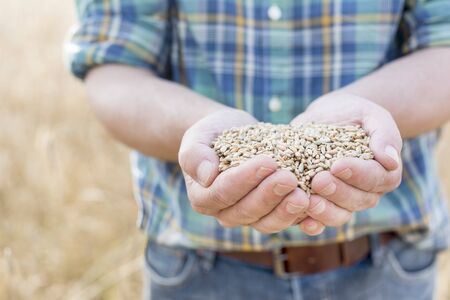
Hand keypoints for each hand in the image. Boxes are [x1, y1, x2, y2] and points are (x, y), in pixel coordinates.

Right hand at [179, 109, 309, 233]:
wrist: (231, 135)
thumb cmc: (212, 134)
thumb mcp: (198, 136)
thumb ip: (194, 155)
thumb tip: (207, 176)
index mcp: (203, 197)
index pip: (223, 193)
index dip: (245, 180)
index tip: (267, 161)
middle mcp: (225, 213)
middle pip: (247, 211)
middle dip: (269, 195)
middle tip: (289, 177)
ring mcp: (249, 216)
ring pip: (267, 222)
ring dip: (286, 210)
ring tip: (304, 194)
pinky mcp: (270, 213)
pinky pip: (285, 221)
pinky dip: (300, 219)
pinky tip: (315, 209)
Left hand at [291, 93, 402, 234]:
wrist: (328, 117)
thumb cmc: (353, 115)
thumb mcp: (370, 115)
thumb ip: (384, 134)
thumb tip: (391, 161)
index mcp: (383, 172)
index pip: (376, 179)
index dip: (357, 174)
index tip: (337, 165)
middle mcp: (366, 192)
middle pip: (358, 200)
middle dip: (337, 192)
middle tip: (318, 180)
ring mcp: (343, 201)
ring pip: (340, 215)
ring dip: (325, 211)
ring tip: (309, 201)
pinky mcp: (322, 203)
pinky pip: (320, 221)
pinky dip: (313, 225)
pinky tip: (303, 221)